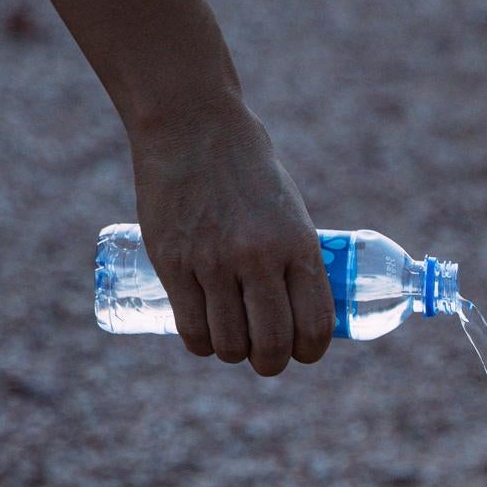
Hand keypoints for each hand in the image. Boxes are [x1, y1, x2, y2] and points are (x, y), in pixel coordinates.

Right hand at [129, 99, 331, 375]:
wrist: (193, 124)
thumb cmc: (249, 169)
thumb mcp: (290, 211)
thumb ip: (294, 260)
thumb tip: (296, 312)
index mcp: (298, 245)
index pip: (315, 326)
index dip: (309, 351)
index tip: (301, 351)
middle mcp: (258, 258)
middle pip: (271, 346)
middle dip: (270, 362)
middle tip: (264, 354)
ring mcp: (212, 263)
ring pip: (229, 345)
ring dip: (233, 353)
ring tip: (232, 338)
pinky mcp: (172, 263)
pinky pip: (192, 329)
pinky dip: (202, 342)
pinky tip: (204, 332)